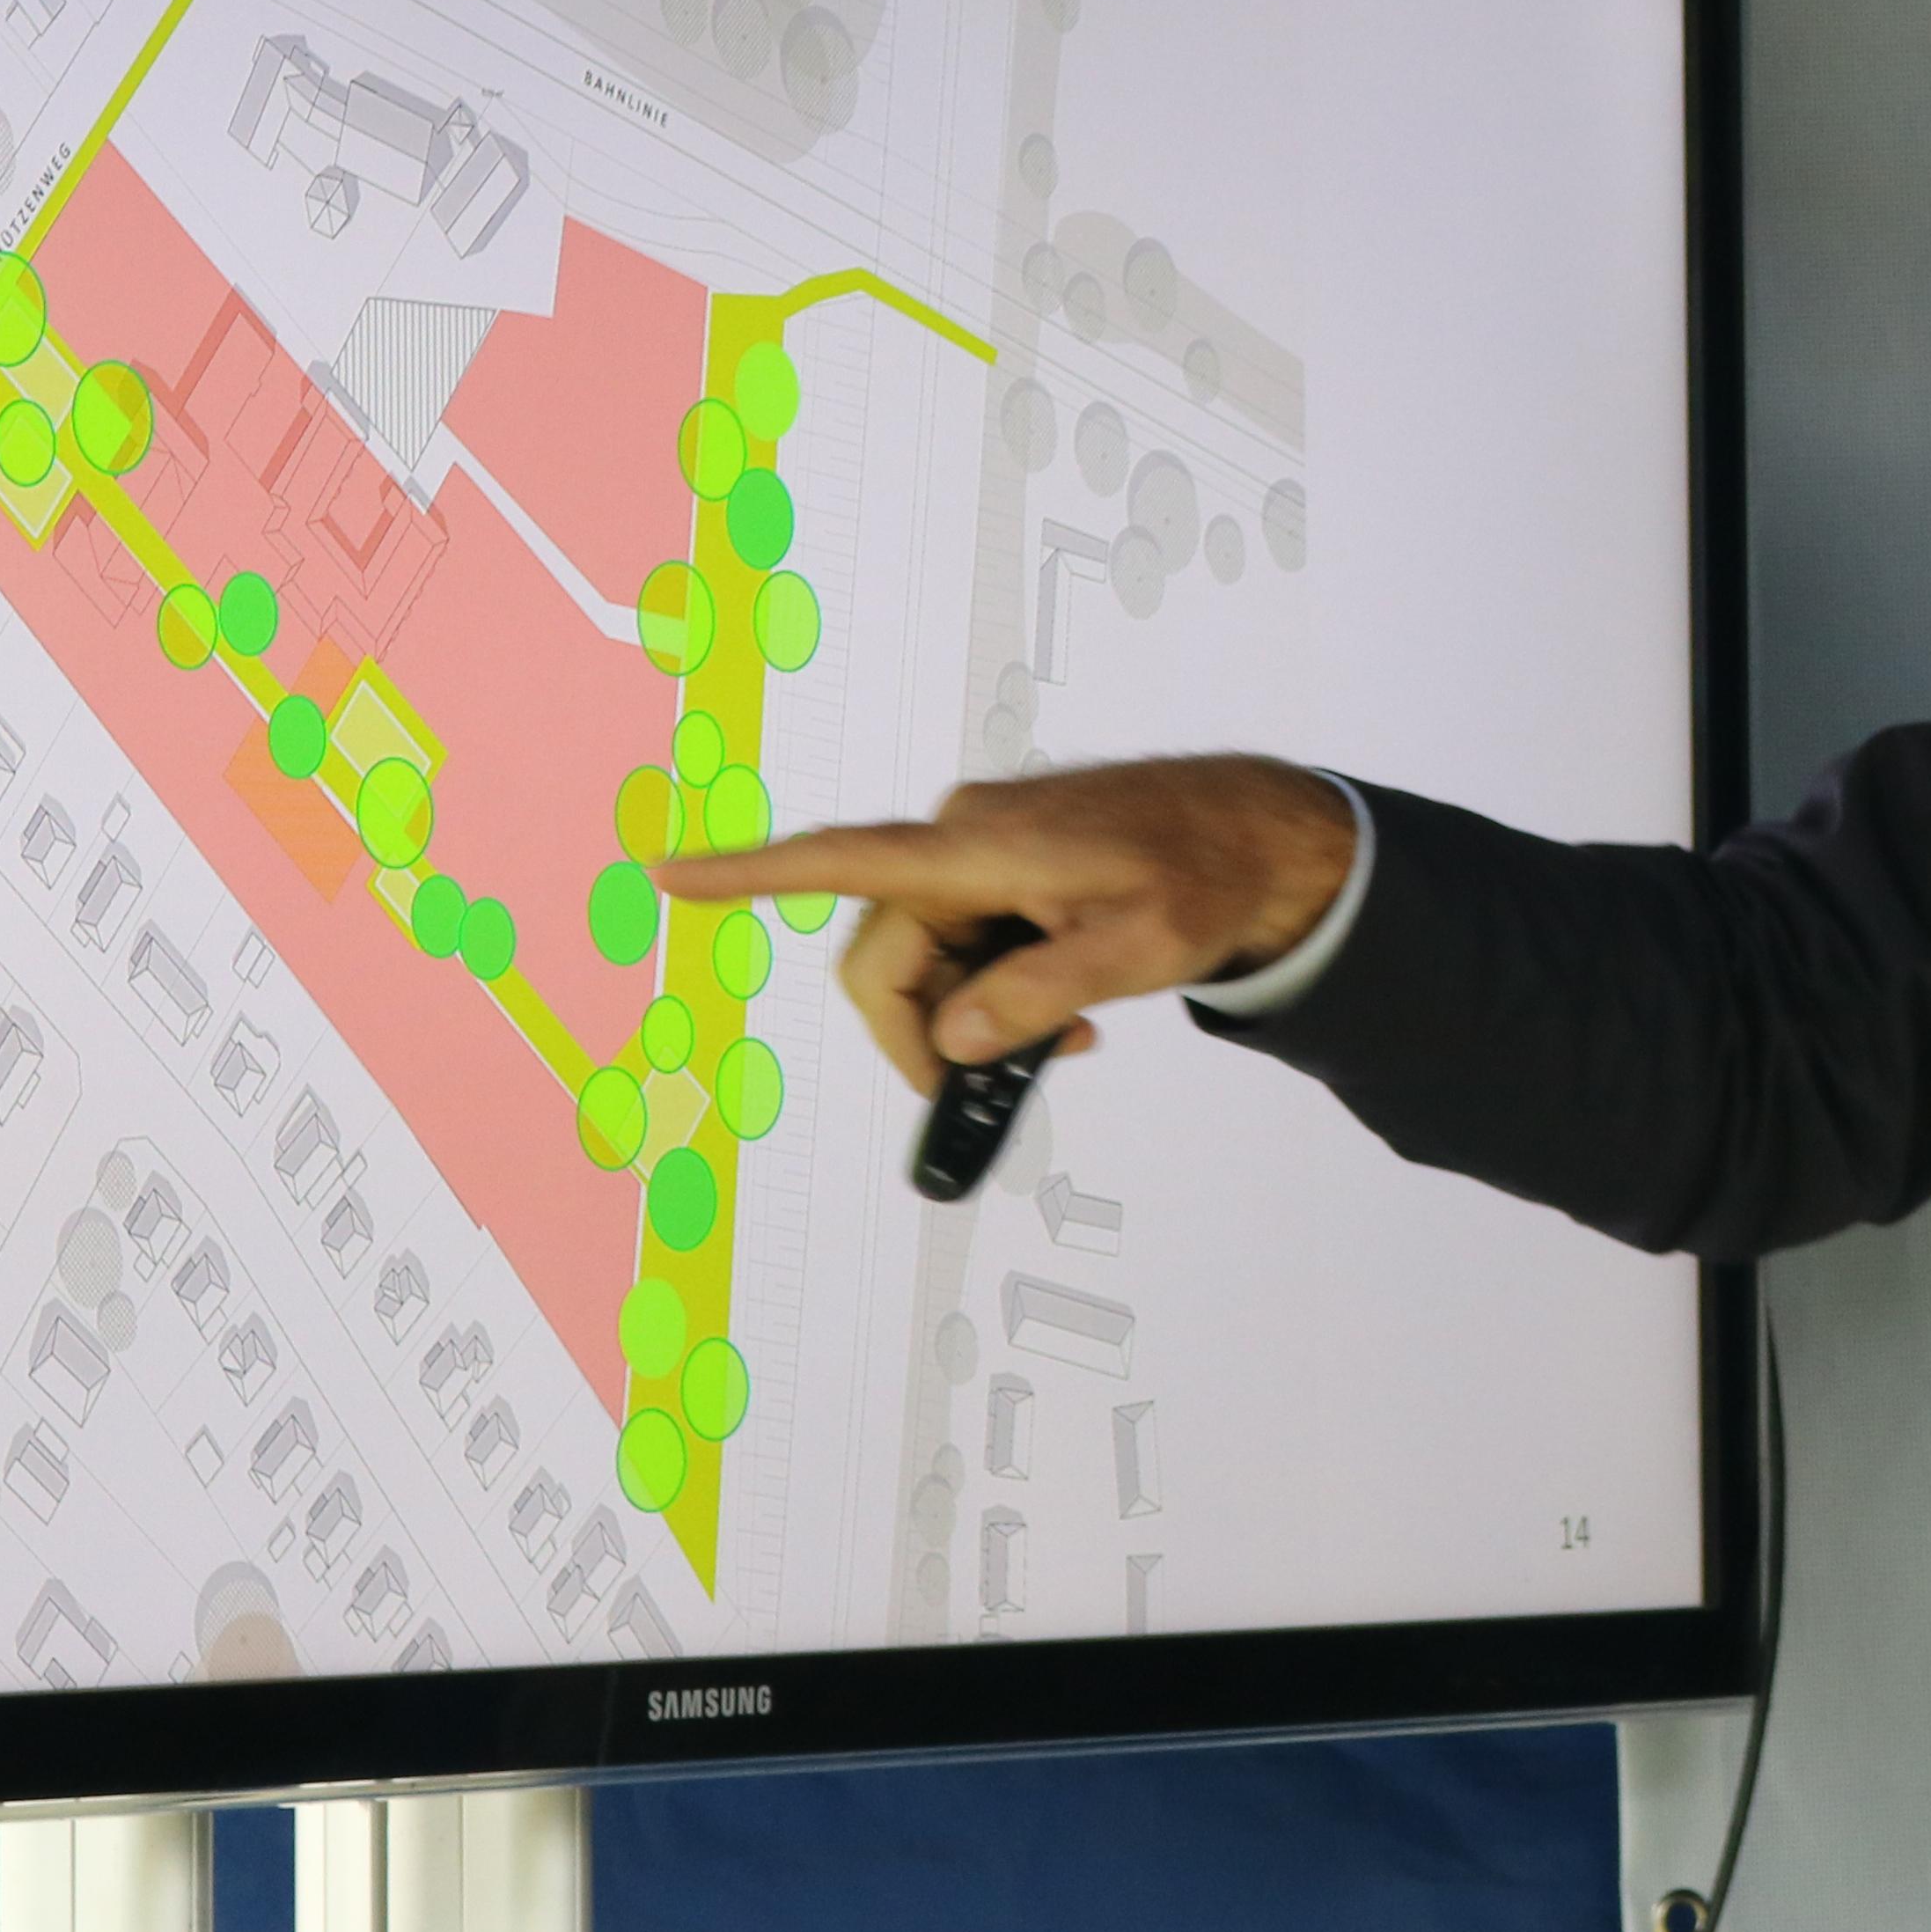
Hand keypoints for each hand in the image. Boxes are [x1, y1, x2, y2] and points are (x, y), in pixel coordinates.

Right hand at [660, 756, 1360, 1097]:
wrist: (1264, 832)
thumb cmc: (1206, 878)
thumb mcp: (1135, 952)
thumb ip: (1037, 997)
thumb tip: (952, 1040)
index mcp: (979, 846)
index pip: (841, 859)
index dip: (745, 874)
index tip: (666, 875)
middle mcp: (963, 838)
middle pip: (887, 958)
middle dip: (926, 1036)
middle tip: (990, 1099)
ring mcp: (983, 850)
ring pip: (927, 958)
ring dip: (972, 1016)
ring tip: (1063, 1046)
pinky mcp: (1005, 865)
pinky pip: (966, 939)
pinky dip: (996, 987)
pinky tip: (1064, 1015)